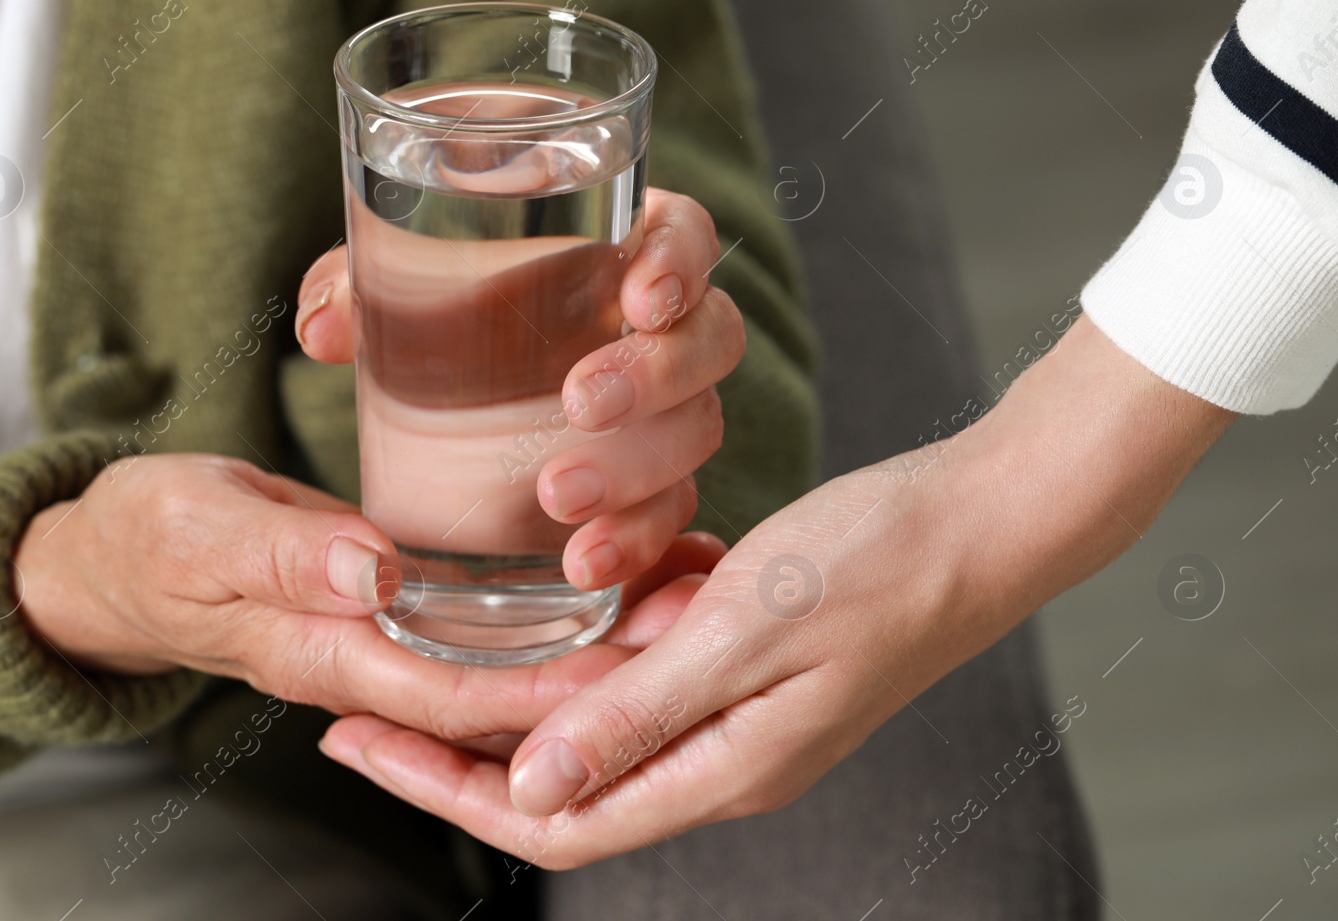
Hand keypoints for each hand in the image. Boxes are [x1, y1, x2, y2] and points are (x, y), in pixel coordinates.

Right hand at [13, 453, 720, 738]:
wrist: (117, 554)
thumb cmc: (149, 539)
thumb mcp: (199, 530)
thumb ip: (283, 551)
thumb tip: (373, 575)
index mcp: (326, 652)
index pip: (456, 690)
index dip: (544, 686)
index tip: (628, 665)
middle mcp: (371, 657)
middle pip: (505, 688)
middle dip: (599, 671)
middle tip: (692, 624)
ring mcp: (386, 636)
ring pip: (506, 660)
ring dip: (594, 641)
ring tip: (683, 595)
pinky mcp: (396, 604)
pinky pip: (486, 623)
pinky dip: (553, 609)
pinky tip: (613, 569)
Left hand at [296, 187, 744, 589]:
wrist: (438, 384)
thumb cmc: (434, 302)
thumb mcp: (391, 276)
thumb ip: (355, 285)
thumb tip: (326, 330)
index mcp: (617, 245)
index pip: (685, 233)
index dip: (681, 261)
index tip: (640, 298)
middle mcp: (658, 327)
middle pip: (711, 338)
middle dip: (656, 374)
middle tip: (579, 402)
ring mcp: (663, 409)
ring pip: (699, 431)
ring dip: (638, 468)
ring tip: (555, 497)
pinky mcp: (647, 481)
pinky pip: (669, 511)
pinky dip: (635, 539)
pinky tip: (584, 562)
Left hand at [316, 317, 1236, 866]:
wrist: (982, 519)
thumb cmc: (878, 565)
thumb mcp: (743, 631)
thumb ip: (637, 711)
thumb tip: (529, 787)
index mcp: (721, 767)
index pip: (552, 819)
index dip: (444, 790)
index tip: (356, 739)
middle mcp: (723, 756)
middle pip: (562, 778)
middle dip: (456, 747)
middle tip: (361, 700)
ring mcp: (739, 711)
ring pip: (600, 721)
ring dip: (520, 697)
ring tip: (432, 651)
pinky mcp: (750, 660)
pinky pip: (648, 669)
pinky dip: (592, 648)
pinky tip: (553, 604)